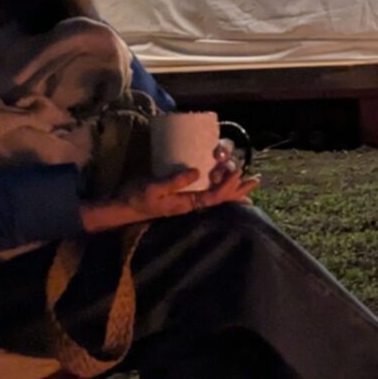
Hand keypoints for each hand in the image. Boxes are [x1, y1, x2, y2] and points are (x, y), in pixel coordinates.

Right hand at [81, 141, 259, 232]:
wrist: (121, 206)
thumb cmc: (136, 198)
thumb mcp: (154, 188)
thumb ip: (175, 181)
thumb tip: (197, 172)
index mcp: (187, 203)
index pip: (215, 196)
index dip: (228, 186)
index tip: (238, 173)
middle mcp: (191, 202)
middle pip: (221, 197)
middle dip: (239, 189)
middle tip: (256, 179)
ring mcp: (187, 198)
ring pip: (216, 194)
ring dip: (232, 187)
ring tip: (247, 179)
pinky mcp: (181, 193)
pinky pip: (205, 191)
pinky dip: (218, 185)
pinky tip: (222, 180)